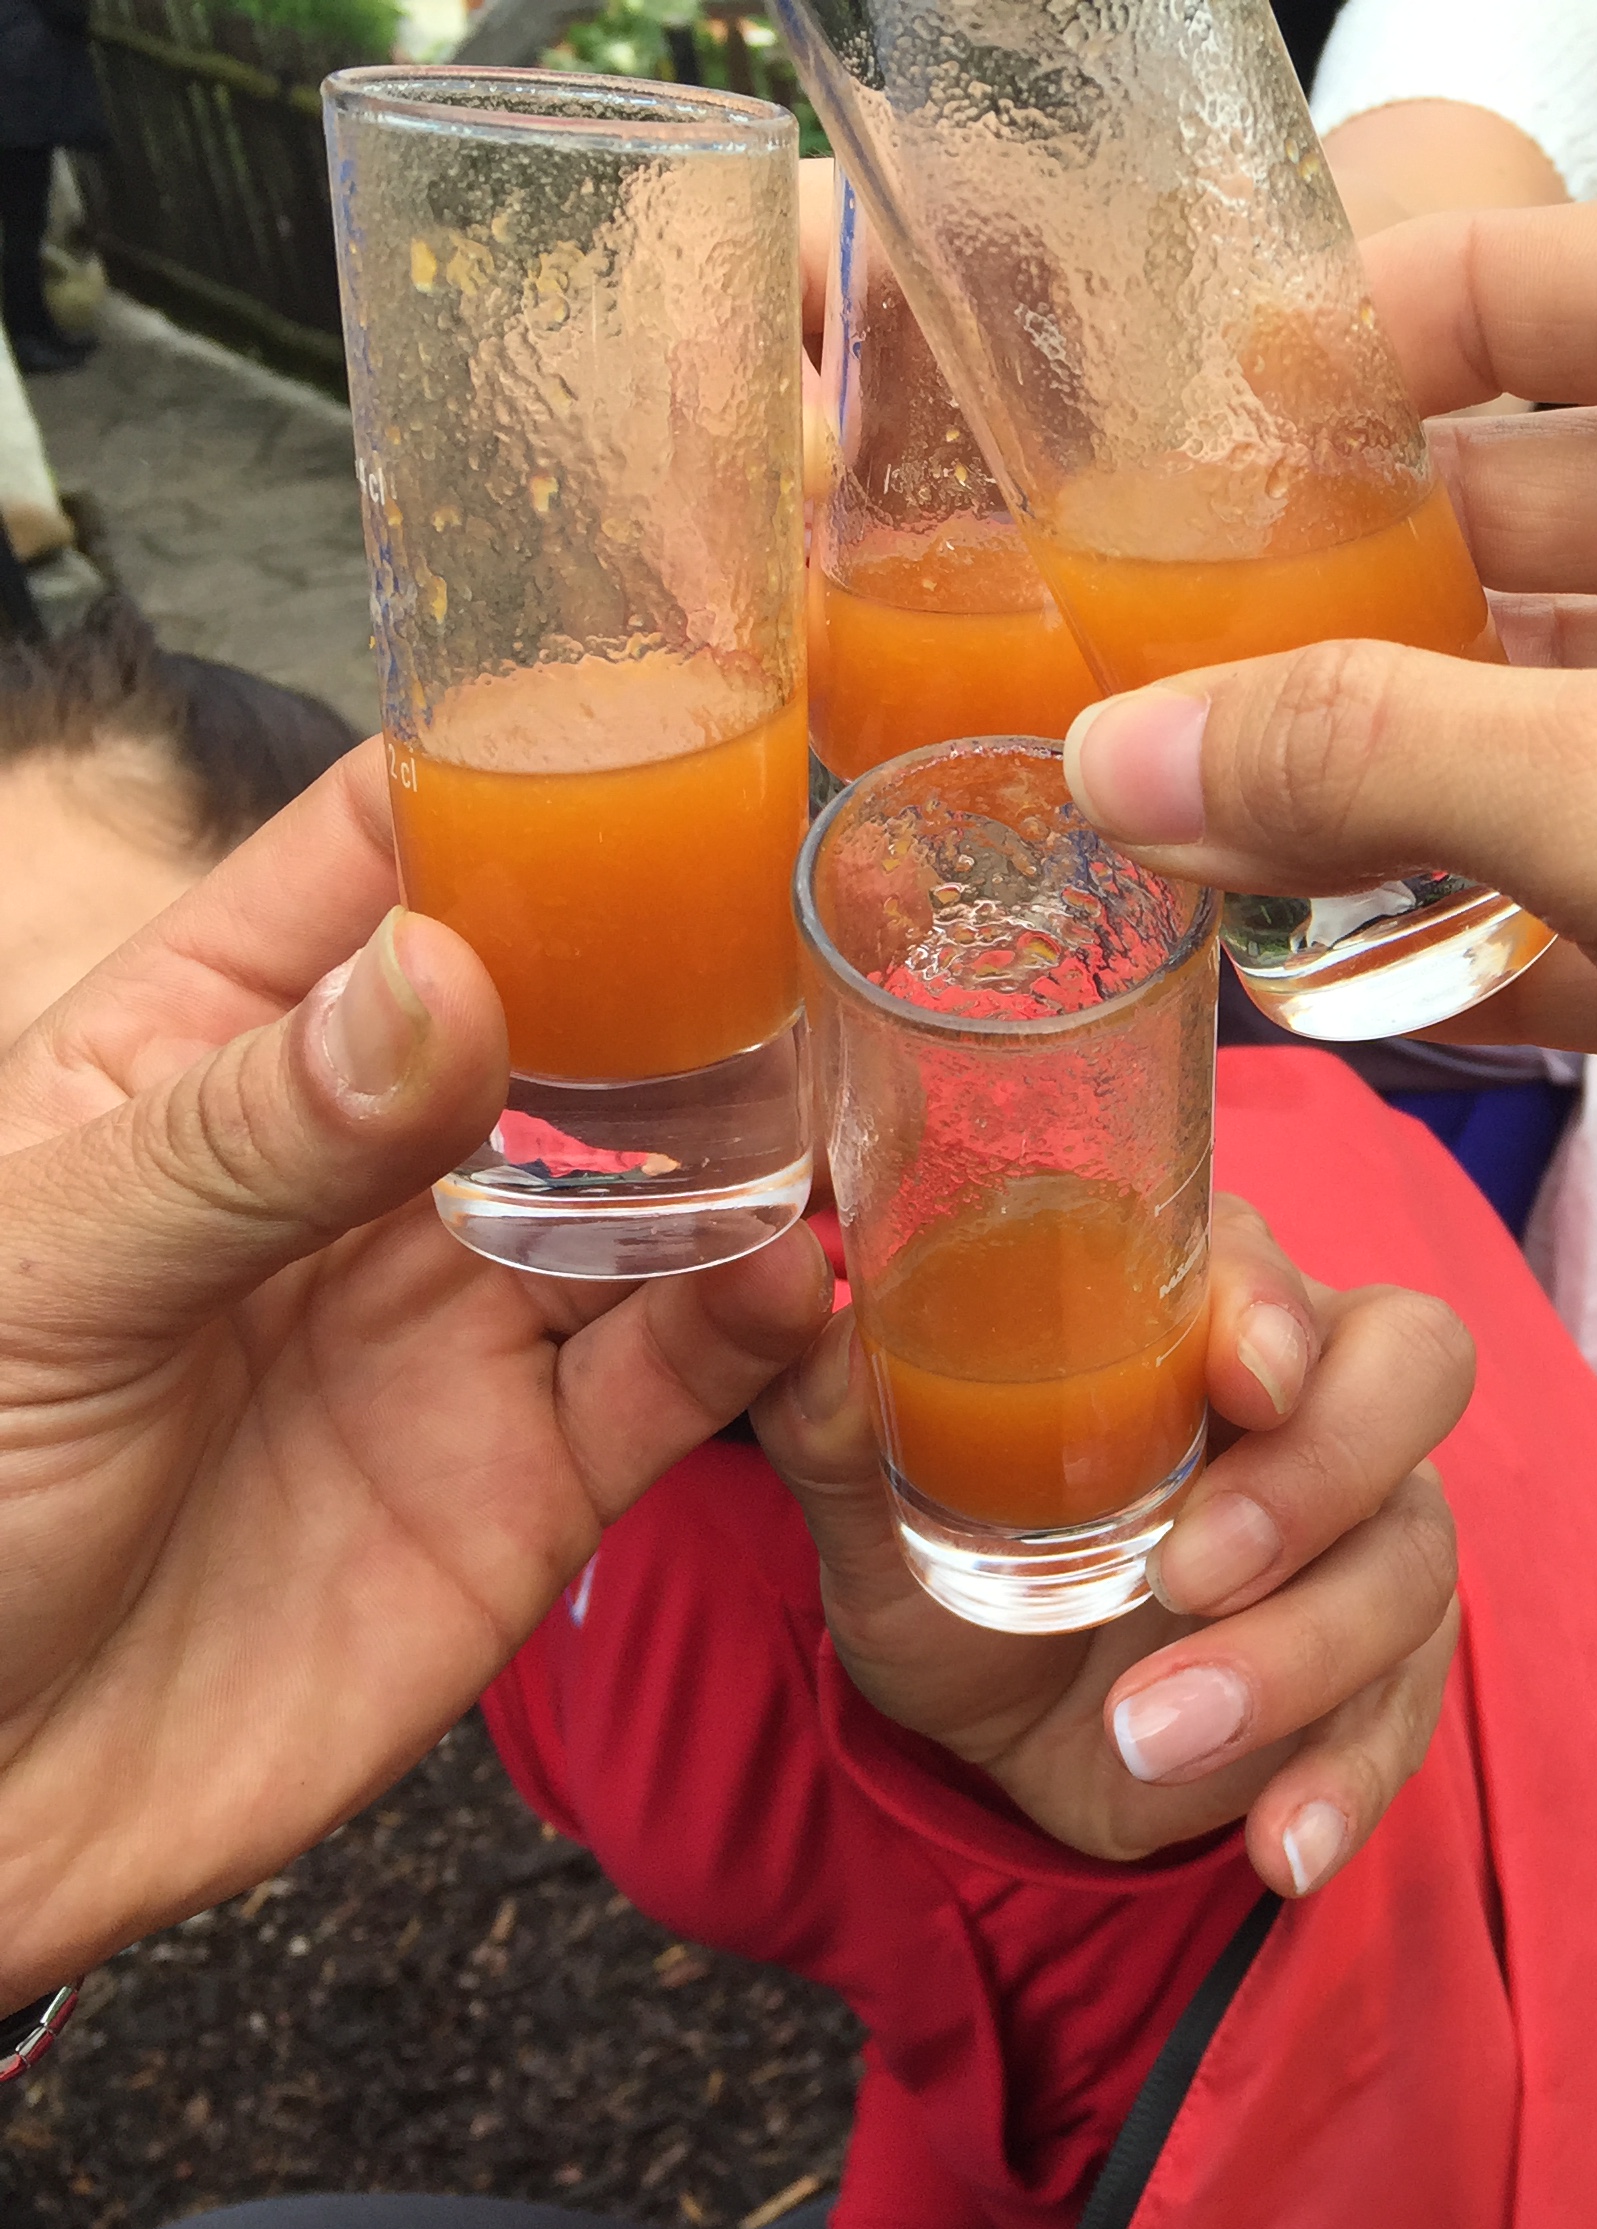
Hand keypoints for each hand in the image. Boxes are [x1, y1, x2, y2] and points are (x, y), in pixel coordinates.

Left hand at [0, 750, 831, 1999]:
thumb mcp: (46, 1277)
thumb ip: (256, 1135)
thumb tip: (455, 977)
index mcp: (210, 1059)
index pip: (380, 863)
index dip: (514, 780)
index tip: (663, 719)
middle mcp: (363, 1172)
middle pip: (568, 1017)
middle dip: (693, 962)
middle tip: (831, 909)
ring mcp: (458, 1323)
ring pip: (658, 1189)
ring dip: (760, 1141)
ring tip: (855, 1089)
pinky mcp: (537, 1481)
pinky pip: (681, 1378)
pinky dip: (760, 1326)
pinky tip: (800, 1278)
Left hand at [751, 1197, 1471, 1897]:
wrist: (1002, 1727)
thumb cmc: (960, 1560)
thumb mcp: (872, 1503)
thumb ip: (834, 1415)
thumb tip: (801, 1324)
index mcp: (1194, 1307)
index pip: (1270, 1257)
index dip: (1269, 1305)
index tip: (1240, 1379)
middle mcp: (1317, 1393)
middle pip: (1412, 1368)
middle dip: (1317, 1472)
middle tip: (1188, 1570)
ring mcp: (1373, 1527)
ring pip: (1409, 1556)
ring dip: (1294, 1655)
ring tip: (1154, 1733)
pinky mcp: (1390, 1664)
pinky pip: (1406, 1713)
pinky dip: (1344, 1782)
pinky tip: (1280, 1845)